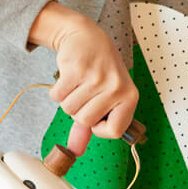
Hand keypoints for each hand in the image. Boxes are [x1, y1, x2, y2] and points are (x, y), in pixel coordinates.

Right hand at [30, 3, 136, 155]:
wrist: (85, 36)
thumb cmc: (98, 68)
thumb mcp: (103, 97)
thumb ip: (89, 128)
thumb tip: (75, 152)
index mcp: (130, 96)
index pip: (115, 131)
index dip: (100, 128)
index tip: (97, 116)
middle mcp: (116, 87)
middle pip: (85, 120)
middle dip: (78, 111)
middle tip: (84, 93)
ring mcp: (96, 78)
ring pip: (69, 109)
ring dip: (67, 99)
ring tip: (77, 83)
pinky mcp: (76, 70)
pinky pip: (58, 96)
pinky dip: (57, 90)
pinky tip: (68, 77)